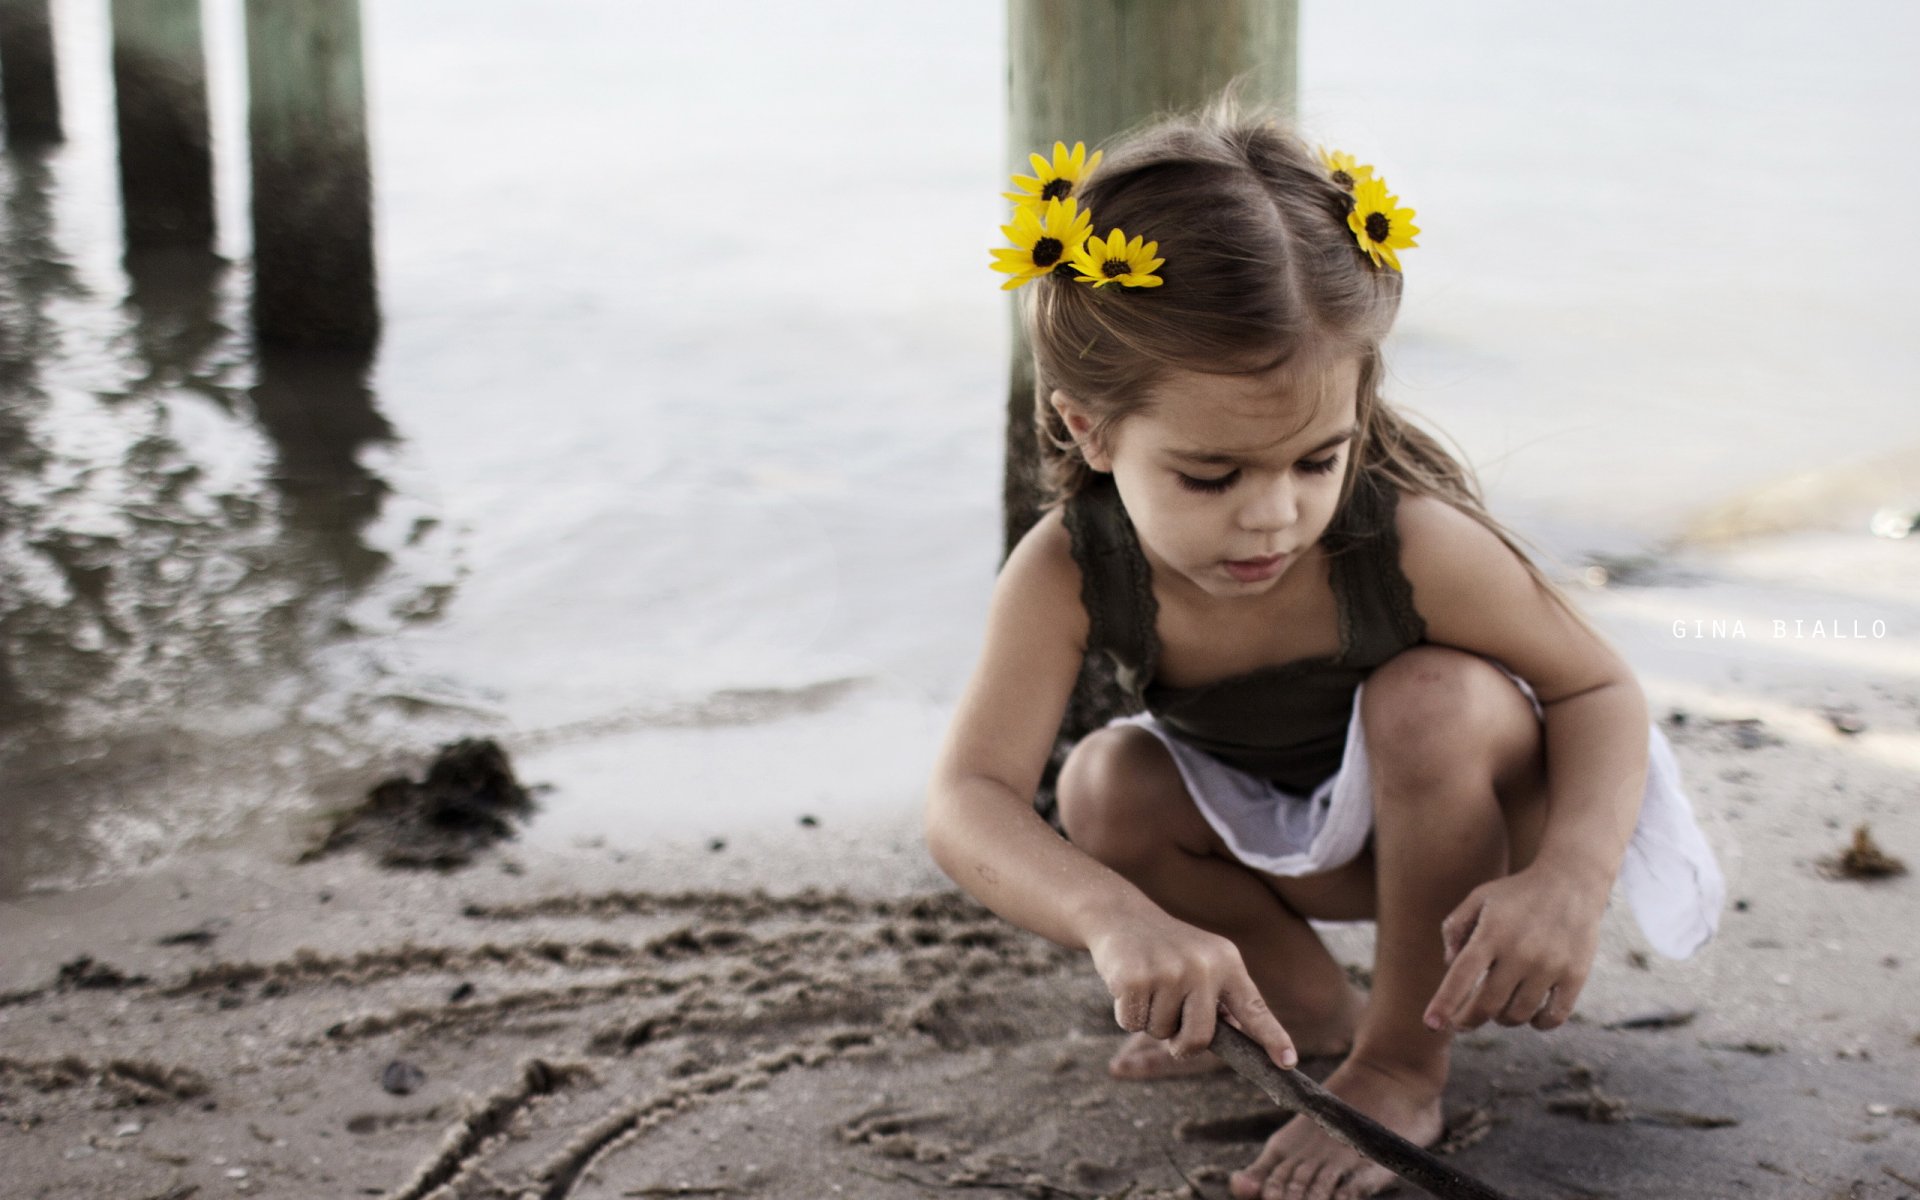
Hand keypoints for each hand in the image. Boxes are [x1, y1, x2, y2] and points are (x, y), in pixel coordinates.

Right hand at [1084, 905, 1297, 1068]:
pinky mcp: (1134, 978)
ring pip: (1161, 1032)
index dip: (1272, 1037)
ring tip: (1149, 985)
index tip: (1288, 1061)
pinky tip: (1128, 983)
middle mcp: (1203, 966)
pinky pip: (1132, 1023)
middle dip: (1182, 1045)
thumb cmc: (1167, 948)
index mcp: (1227, 963)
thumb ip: (1221, 998)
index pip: (1254, 1008)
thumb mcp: (1203, 962)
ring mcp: (1168, 972)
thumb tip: (1237, 1037)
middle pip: (1200, 1038)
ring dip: (1150, 1019)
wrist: (1121, 915)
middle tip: (1171, 1029)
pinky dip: (1126, 1013)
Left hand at [1423, 866, 1609, 1032]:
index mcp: (1492, 933)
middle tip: (1462, 1023)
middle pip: (1487, 1005)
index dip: (1444, 1004)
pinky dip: (1538, 1024)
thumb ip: (1455, 928)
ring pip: (1518, 1015)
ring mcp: (1550, 966)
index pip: (1461, 977)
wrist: (1571, 881)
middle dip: (1468, 1020)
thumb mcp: (1479, 898)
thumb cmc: (1517, 893)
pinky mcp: (1575, 975)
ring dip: (1502, 1019)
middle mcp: (1520, 952)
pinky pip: (1553, 1017)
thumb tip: (1450, 966)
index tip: (1431, 1025)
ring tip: (1498, 1009)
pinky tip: (1530, 1016)